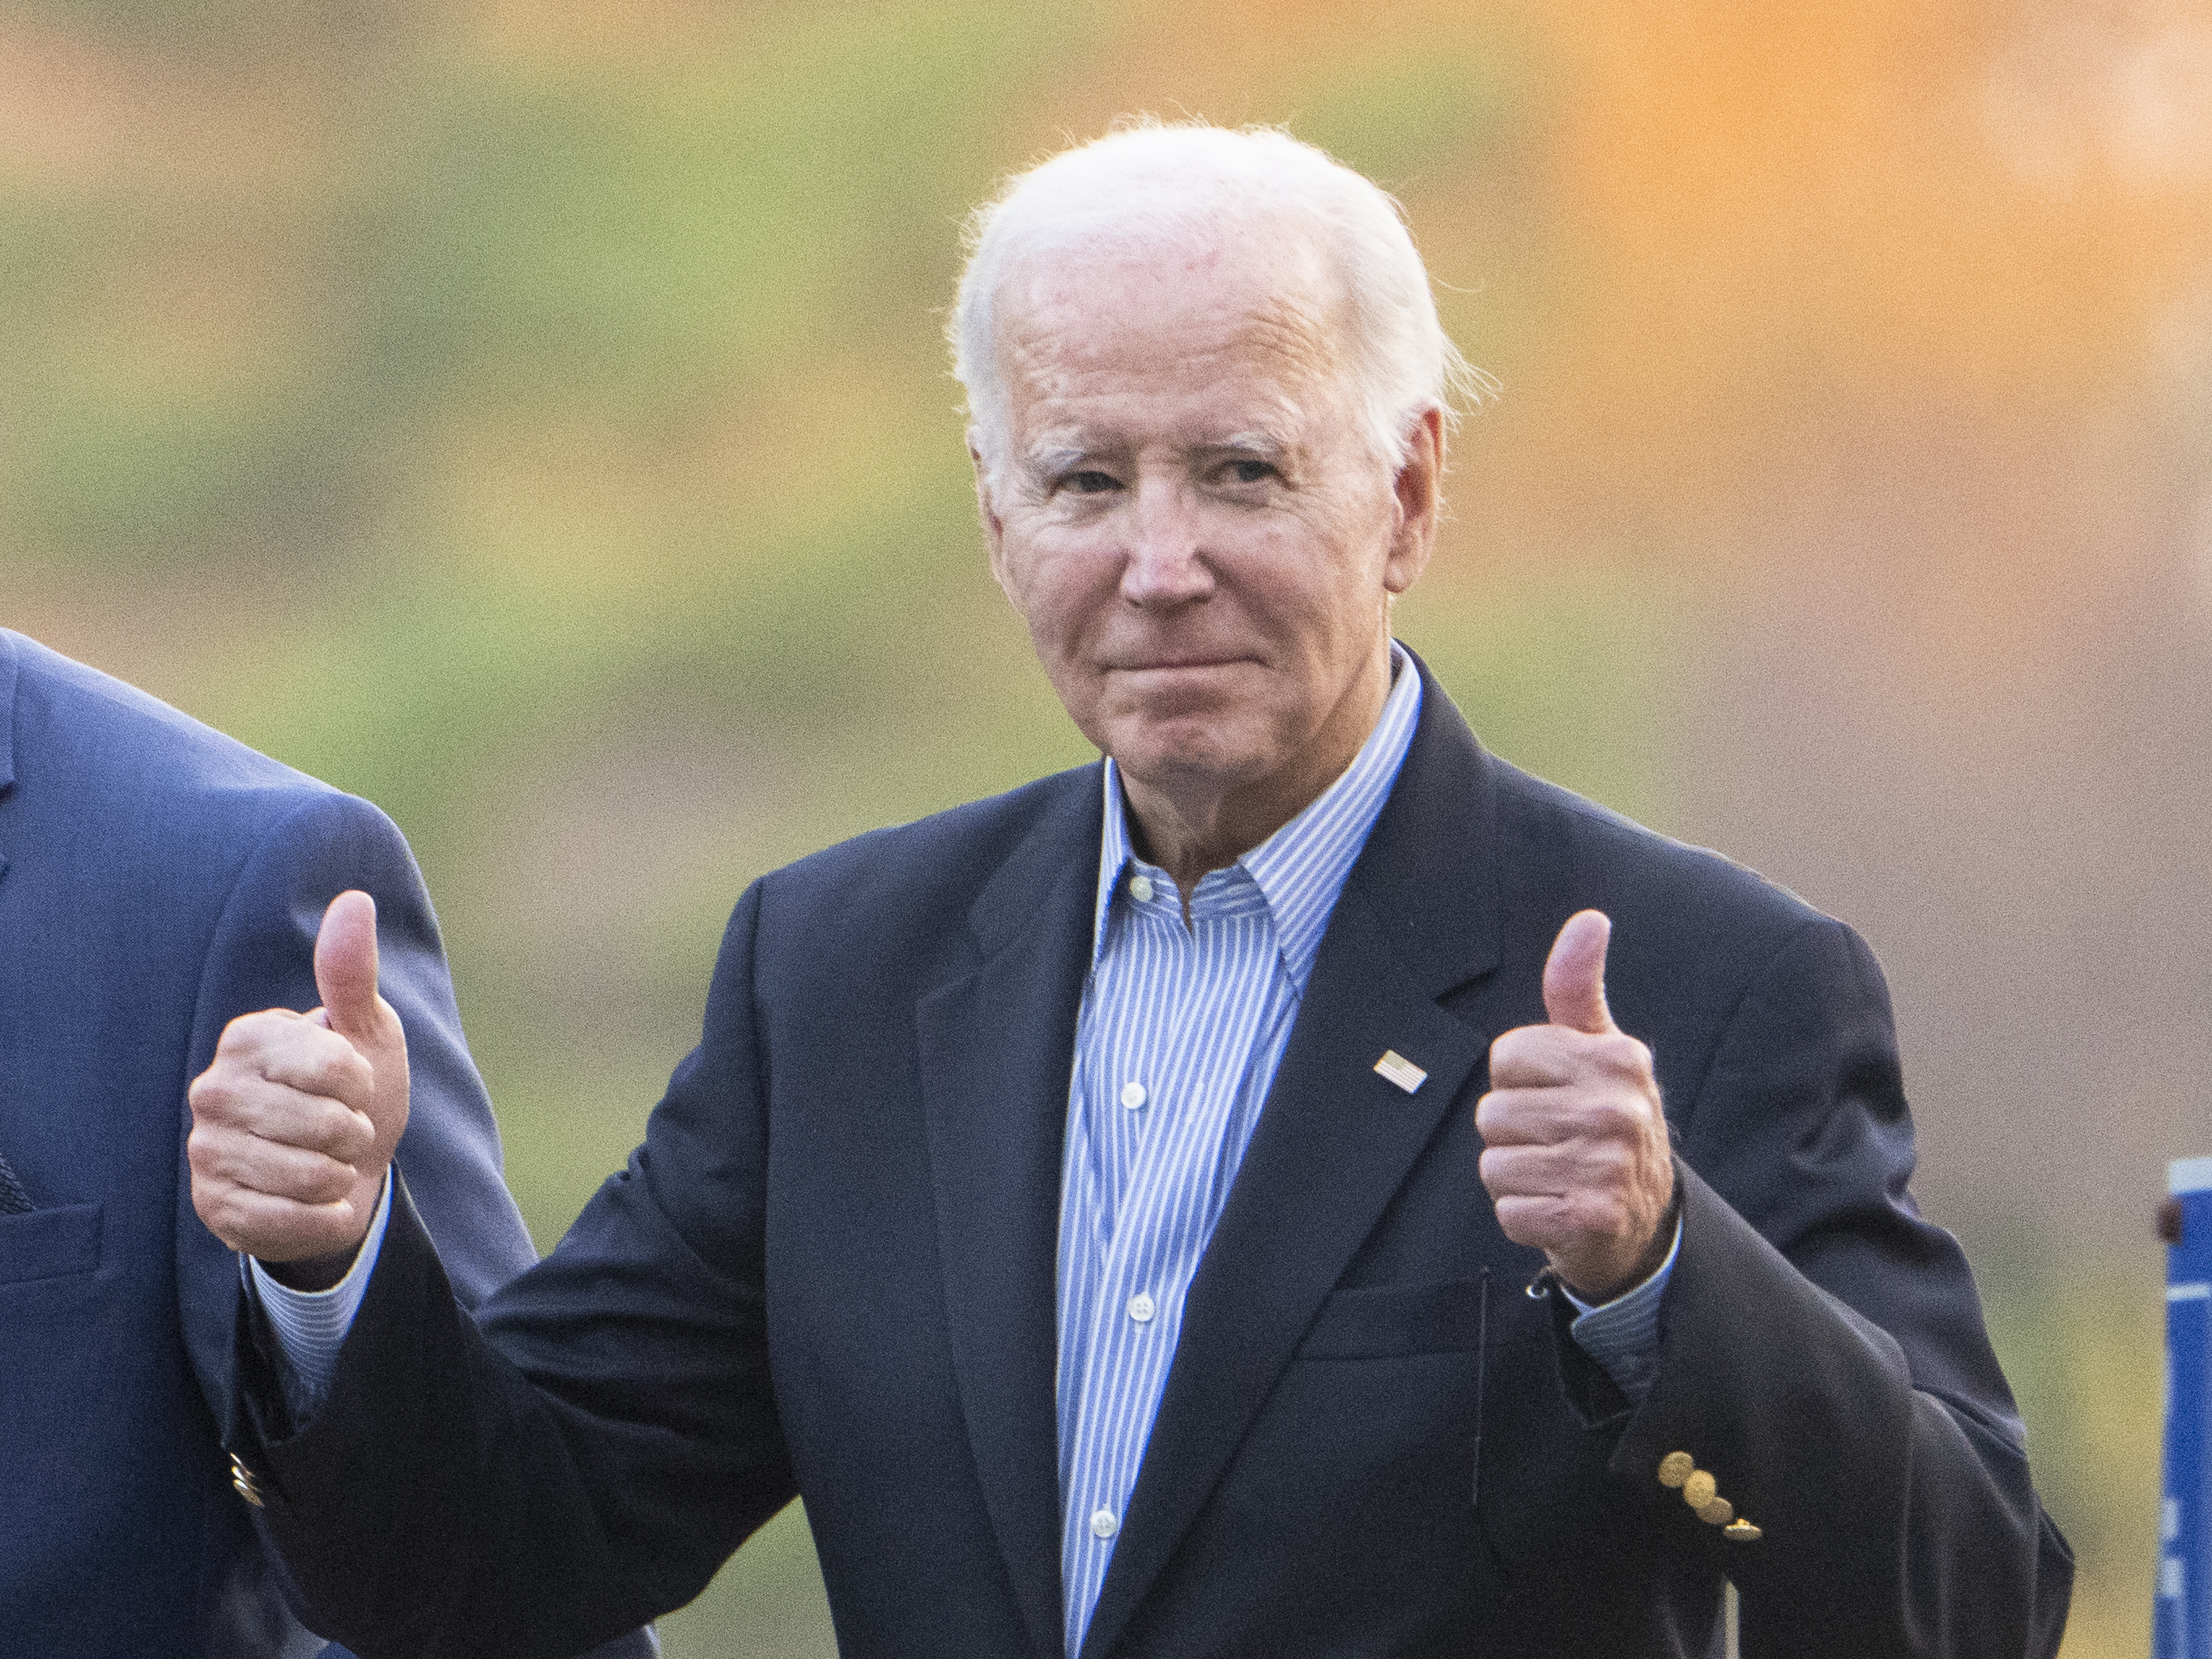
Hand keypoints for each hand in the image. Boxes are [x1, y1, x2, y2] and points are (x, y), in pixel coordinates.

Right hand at [187, 890, 410, 1287]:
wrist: (343, 1171)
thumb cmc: (353, 1093)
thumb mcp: (365, 1032)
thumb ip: (351, 973)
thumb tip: (354, 900)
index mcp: (249, 1039)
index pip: (333, 1066)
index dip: (363, 1082)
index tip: (354, 1082)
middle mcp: (214, 1090)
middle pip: (325, 1124)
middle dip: (355, 1133)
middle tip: (344, 1129)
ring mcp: (206, 1150)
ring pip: (309, 1175)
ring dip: (341, 1175)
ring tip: (330, 1162)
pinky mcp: (214, 1206)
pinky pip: (290, 1220)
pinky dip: (323, 1216)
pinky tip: (316, 1200)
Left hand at [1476, 910, 1674, 1301]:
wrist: (1644, 1219)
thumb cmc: (1605, 1120)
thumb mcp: (1599, 1050)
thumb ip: (1578, 987)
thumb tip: (1589, 920)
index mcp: (1615, 1059)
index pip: (1505, 1056)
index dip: (1517, 1080)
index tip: (1553, 1094)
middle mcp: (1617, 1109)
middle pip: (1492, 1113)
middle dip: (1512, 1133)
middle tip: (1555, 1143)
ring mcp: (1607, 1167)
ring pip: (1495, 1164)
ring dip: (1515, 1176)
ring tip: (1556, 1175)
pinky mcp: (1591, 1220)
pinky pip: (1508, 1211)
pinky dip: (1522, 1217)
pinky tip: (1558, 1209)